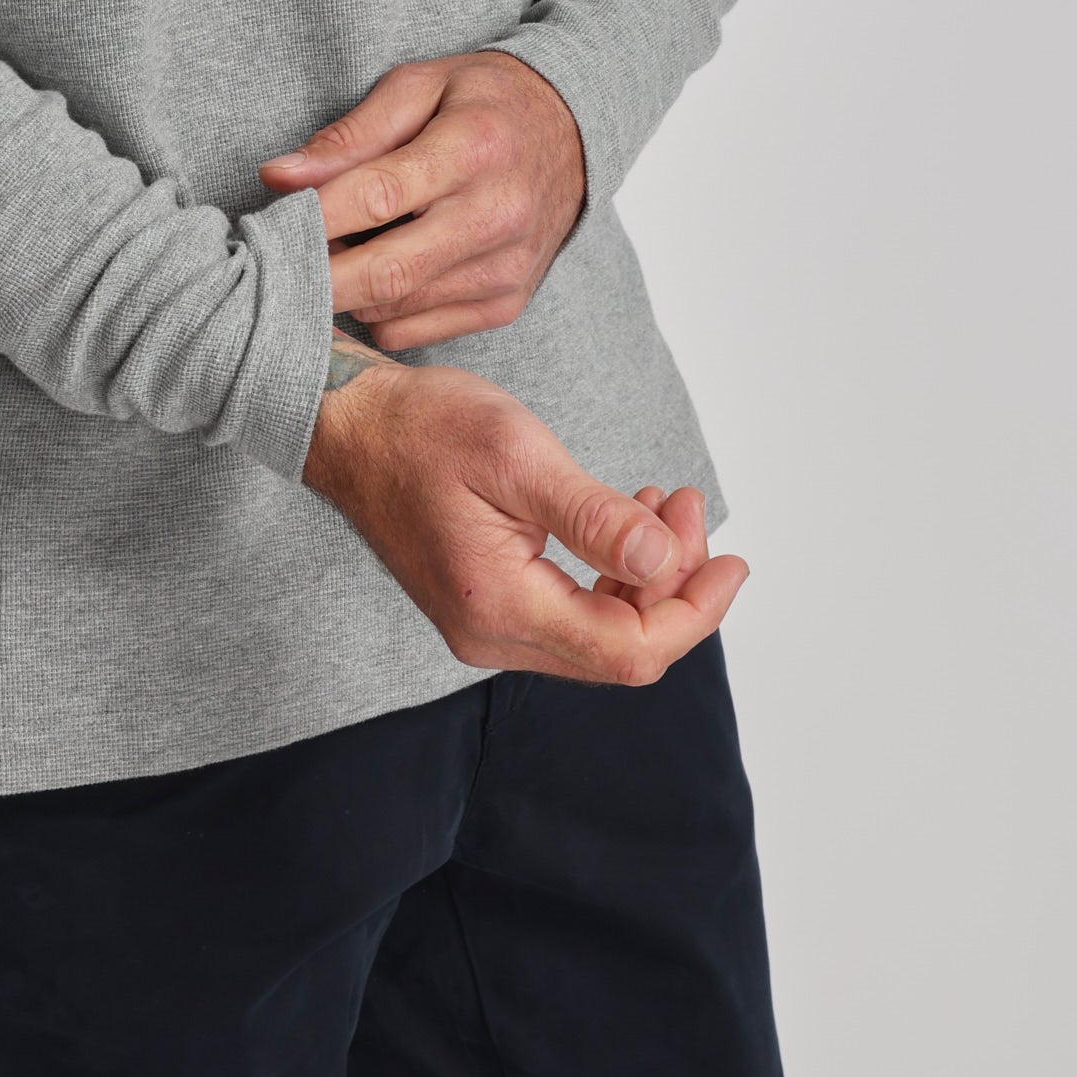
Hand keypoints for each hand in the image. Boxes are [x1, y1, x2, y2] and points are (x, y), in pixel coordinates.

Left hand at [260, 52, 584, 350]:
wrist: (574, 135)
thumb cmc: (483, 103)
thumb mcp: (420, 87)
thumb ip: (350, 134)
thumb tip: (278, 176)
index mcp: (473, 148)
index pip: (377, 195)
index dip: (312, 217)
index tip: (265, 224)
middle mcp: (496, 215)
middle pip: (385, 272)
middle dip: (314, 278)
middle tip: (271, 269)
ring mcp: (505, 268)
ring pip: (393, 309)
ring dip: (345, 292)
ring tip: (327, 257)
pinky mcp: (507, 303)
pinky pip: (415, 332)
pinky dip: (377, 314)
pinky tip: (372, 277)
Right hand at [303, 345, 747, 685]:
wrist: (345, 425)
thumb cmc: (421, 427)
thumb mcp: (516, 454)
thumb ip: (593, 517)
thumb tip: (667, 566)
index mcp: (499, 605)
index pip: (627, 650)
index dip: (694, 613)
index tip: (732, 560)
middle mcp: (490, 635)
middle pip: (618, 650)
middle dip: (676, 586)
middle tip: (687, 506)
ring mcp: (484, 625)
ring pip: (598, 636)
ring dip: (646, 579)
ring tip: (662, 504)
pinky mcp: (483, 604)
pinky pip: (570, 615)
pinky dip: (611, 576)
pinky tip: (622, 523)